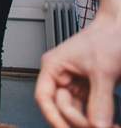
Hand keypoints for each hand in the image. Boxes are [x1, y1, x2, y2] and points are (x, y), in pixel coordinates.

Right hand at [35, 11, 120, 127]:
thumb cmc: (109, 37)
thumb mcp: (103, 71)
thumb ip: (99, 100)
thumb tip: (96, 125)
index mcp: (54, 66)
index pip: (45, 98)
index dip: (53, 117)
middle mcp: (63, 76)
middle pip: (63, 107)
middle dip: (80, 120)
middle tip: (100, 127)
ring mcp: (77, 82)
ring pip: (79, 110)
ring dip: (93, 121)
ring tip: (109, 125)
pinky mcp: (92, 87)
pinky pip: (92, 107)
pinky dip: (101, 115)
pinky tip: (111, 119)